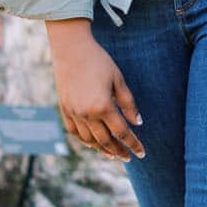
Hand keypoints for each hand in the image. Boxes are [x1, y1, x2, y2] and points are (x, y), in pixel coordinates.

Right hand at [45, 19, 143, 160]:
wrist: (71, 49)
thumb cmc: (99, 61)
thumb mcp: (118, 80)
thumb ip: (128, 103)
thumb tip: (137, 123)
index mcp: (103, 106)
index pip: (122, 132)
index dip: (133, 144)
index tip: (142, 153)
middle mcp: (87, 114)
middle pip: (105, 141)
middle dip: (118, 151)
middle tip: (128, 158)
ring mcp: (74, 113)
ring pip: (89, 140)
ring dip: (102, 150)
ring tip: (112, 154)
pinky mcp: (64, 109)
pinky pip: (74, 132)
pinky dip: (84, 141)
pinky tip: (92, 144)